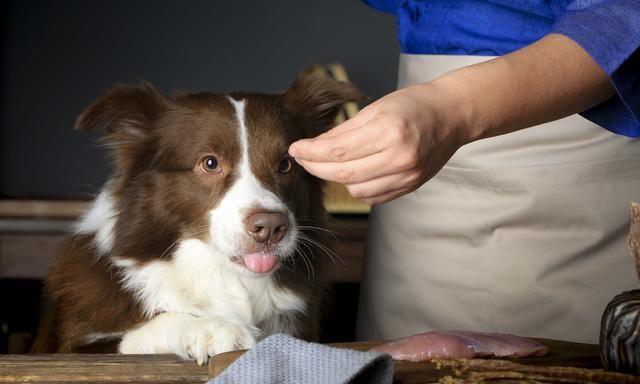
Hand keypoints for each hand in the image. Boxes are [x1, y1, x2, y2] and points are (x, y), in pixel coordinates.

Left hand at [288, 81, 468, 204]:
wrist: (453, 115)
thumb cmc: (414, 104)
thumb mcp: (377, 108)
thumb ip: (345, 130)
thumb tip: (313, 146)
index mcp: (389, 130)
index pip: (338, 150)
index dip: (310, 153)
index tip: (294, 150)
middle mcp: (399, 156)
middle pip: (344, 173)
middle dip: (316, 168)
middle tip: (303, 159)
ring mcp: (407, 175)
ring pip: (357, 189)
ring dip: (339, 178)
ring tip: (334, 163)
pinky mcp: (411, 186)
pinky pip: (374, 196)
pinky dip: (359, 186)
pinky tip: (356, 172)